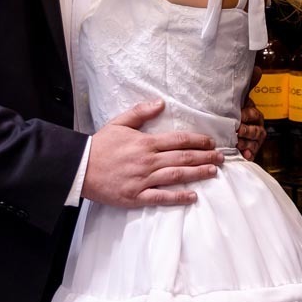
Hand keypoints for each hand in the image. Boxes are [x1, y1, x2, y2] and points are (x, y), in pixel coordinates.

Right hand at [81, 99, 223, 207]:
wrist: (79, 168)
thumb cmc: (100, 145)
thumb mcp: (119, 123)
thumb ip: (141, 112)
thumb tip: (161, 103)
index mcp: (145, 142)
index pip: (178, 140)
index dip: (197, 141)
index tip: (211, 142)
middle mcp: (148, 161)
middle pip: (182, 157)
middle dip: (205, 157)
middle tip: (221, 158)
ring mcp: (143, 180)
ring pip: (176, 175)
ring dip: (197, 173)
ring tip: (213, 172)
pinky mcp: (136, 196)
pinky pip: (161, 197)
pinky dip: (178, 197)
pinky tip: (193, 196)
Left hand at [236, 67, 266, 160]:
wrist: (222, 131)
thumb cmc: (230, 113)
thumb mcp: (236, 99)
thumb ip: (247, 85)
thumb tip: (257, 69)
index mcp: (253, 114)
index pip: (254, 114)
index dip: (247, 115)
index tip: (240, 117)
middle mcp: (256, 126)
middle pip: (256, 129)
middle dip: (247, 130)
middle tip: (237, 131)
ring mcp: (254, 139)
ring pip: (255, 141)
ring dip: (247, 142)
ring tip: (238, 143)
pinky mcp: (250, 150)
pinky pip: (253, 153)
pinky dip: (249, 153)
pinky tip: (245, 155)